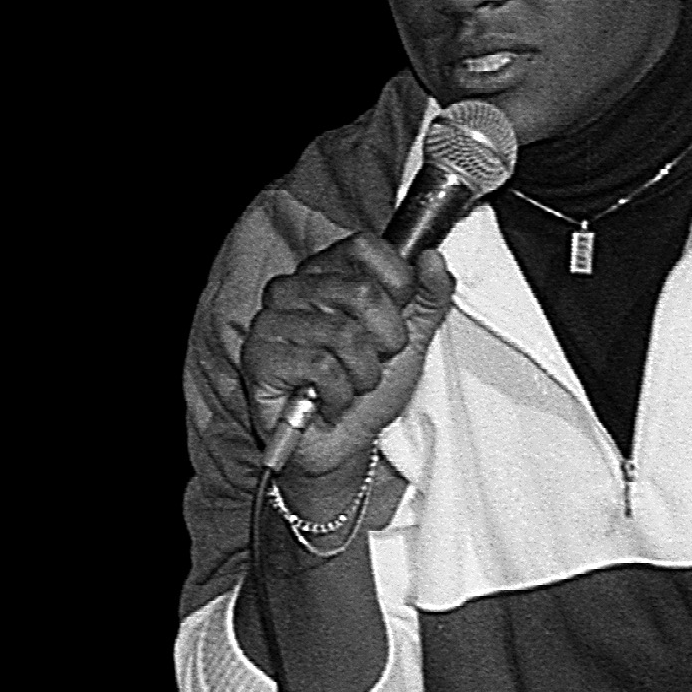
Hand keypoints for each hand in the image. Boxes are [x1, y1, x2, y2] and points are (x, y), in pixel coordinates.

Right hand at [238, 232, 454, 477]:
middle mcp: (293, 289)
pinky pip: (321, 367)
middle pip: (361, 291)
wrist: (342, 445)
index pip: (363, 246)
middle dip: (386, 340)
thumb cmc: (366, 391)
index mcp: (325, 273)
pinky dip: (339, 394)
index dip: (396, 285)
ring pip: (344, 334)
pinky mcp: (260, 357)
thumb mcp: (410, 340)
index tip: (395, 319)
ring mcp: (271, 321)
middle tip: (372, 360)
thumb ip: (428, 297)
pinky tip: (328, 399)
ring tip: (349, 383)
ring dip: (364, 374)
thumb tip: (432, 259)